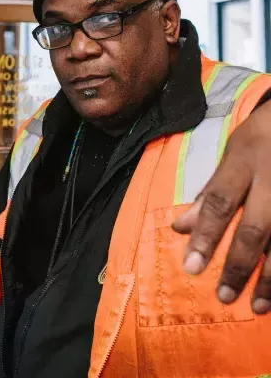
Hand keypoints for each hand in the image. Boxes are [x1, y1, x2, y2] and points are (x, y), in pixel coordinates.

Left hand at [172, 100, 270, 314]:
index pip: (220, 203)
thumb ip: (211, 190)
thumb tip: (180, 227)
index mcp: (245, 162)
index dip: (205, 236)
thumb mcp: (234, 151)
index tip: (190, 268)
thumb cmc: (264, 135)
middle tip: (224, 296)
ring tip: (259, 306)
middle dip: (238, 265)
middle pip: (256, 229)